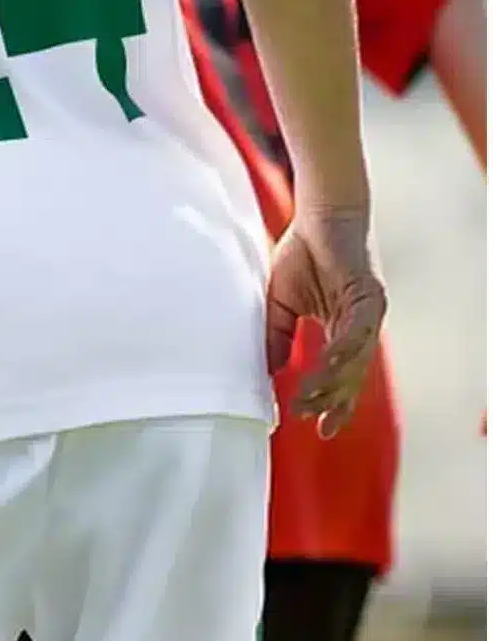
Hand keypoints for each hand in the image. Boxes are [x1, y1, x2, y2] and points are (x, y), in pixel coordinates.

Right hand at [266, 206, 384, 436]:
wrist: (320, 212)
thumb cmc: (303, 251)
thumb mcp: (281, 302)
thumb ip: (277, 335)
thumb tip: (270, 370)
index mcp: (342, 329)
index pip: (341, 375)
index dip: (332, 402)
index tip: (319, 428)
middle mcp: (361, 327)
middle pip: (352, 376)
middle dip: (334, 401)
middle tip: (315, 421)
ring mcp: (369, 314)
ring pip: (356, 360)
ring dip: (334, 381)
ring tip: (311, 399)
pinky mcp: (370, 297)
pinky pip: (357, 332)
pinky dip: (342, 350)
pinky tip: (326, 365)